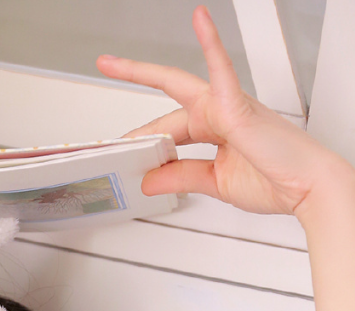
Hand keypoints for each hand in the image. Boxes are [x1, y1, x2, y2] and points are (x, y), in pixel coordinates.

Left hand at [96, 4, 346, 219]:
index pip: (169, 132)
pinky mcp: (238, 104)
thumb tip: (150, 179)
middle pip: (167, 99)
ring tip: (112, 63)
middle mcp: (219, 112)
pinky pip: (221, 69)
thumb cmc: (275, 180)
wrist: (306, 187)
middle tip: (106, 66)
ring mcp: (227, 105)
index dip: (144, 143)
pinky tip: (199, 20)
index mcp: (215, 130)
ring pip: (177, 85)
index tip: (123, 153)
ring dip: (143, 74)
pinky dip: (210, 44)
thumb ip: (182, 176)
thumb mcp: (215, 183)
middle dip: (136, 85)